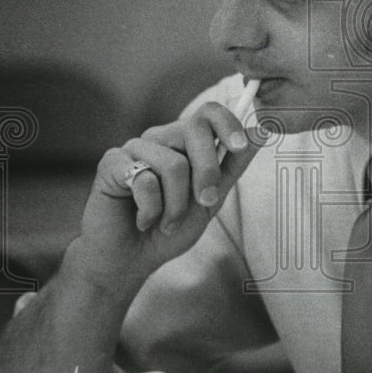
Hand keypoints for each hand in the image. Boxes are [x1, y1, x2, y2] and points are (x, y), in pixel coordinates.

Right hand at [75, 102, 259, 290]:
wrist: (130, 259)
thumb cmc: (168, 229)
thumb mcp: (210, 201)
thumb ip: (231, 167)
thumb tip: (260, 132)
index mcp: (183, 143)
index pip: (208, 113)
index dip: (228, 123)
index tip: (240, 146)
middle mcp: (159, 139)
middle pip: (194, 129)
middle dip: (207, 171)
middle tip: (203, 202)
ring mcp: (134, 148)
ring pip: (173, 163)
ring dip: (177, 205)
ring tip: (166, 222)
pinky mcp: (111, 163)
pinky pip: (145, 180)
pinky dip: (151, 211)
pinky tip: (142, 221)